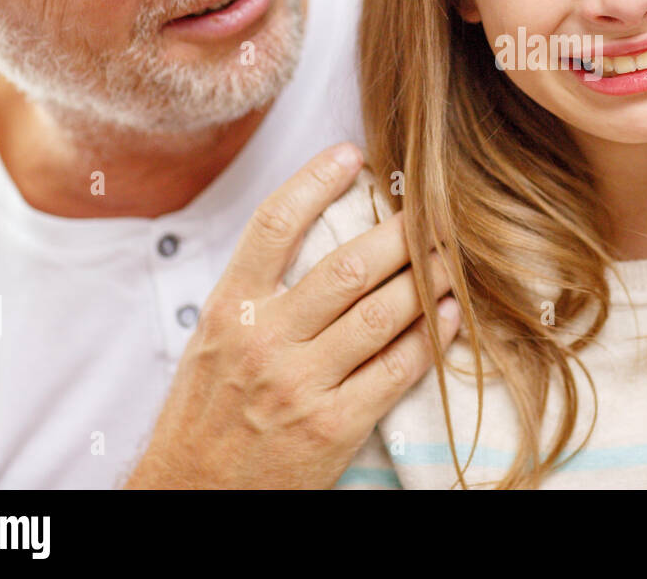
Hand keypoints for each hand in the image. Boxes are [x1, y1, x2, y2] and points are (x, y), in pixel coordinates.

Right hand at [123, 144, 459, 488]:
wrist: (192, 494)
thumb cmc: (208, 412)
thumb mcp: (213, 340)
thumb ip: (258, 291)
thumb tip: (316, 232)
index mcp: (229, 308)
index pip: (274, 225)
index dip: (315, 181)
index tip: (353, 153)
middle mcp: (263, 339)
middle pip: (346, 266)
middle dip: (402, 233)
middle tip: (436, 210)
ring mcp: (299, 384)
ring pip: (381, 314)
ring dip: (428, 281)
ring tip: (454, 258)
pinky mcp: (332, 426)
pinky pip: (394, 370)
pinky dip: (430, 339)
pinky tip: (450, 317)